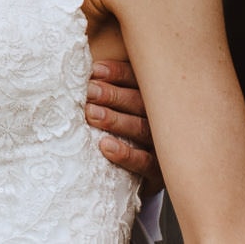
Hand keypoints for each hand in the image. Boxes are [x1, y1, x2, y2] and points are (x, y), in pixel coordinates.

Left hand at [87, 59, 161, 193]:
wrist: (150, 174)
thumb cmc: (129, 128)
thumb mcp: (126, 107)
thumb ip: (111, 89)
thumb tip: (82, 72)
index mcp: (153, 99)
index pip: (139, 81)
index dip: (118, 74)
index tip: (95, 70)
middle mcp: (162, 119)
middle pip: (140, 103)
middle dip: (112, 95)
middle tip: (89, 91)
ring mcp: (163, 145)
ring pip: (141, 129)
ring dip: (115, 120)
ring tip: (91, 114)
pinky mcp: (159, 171)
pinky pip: (145, 162)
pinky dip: (126, 154)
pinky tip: (105, 146)